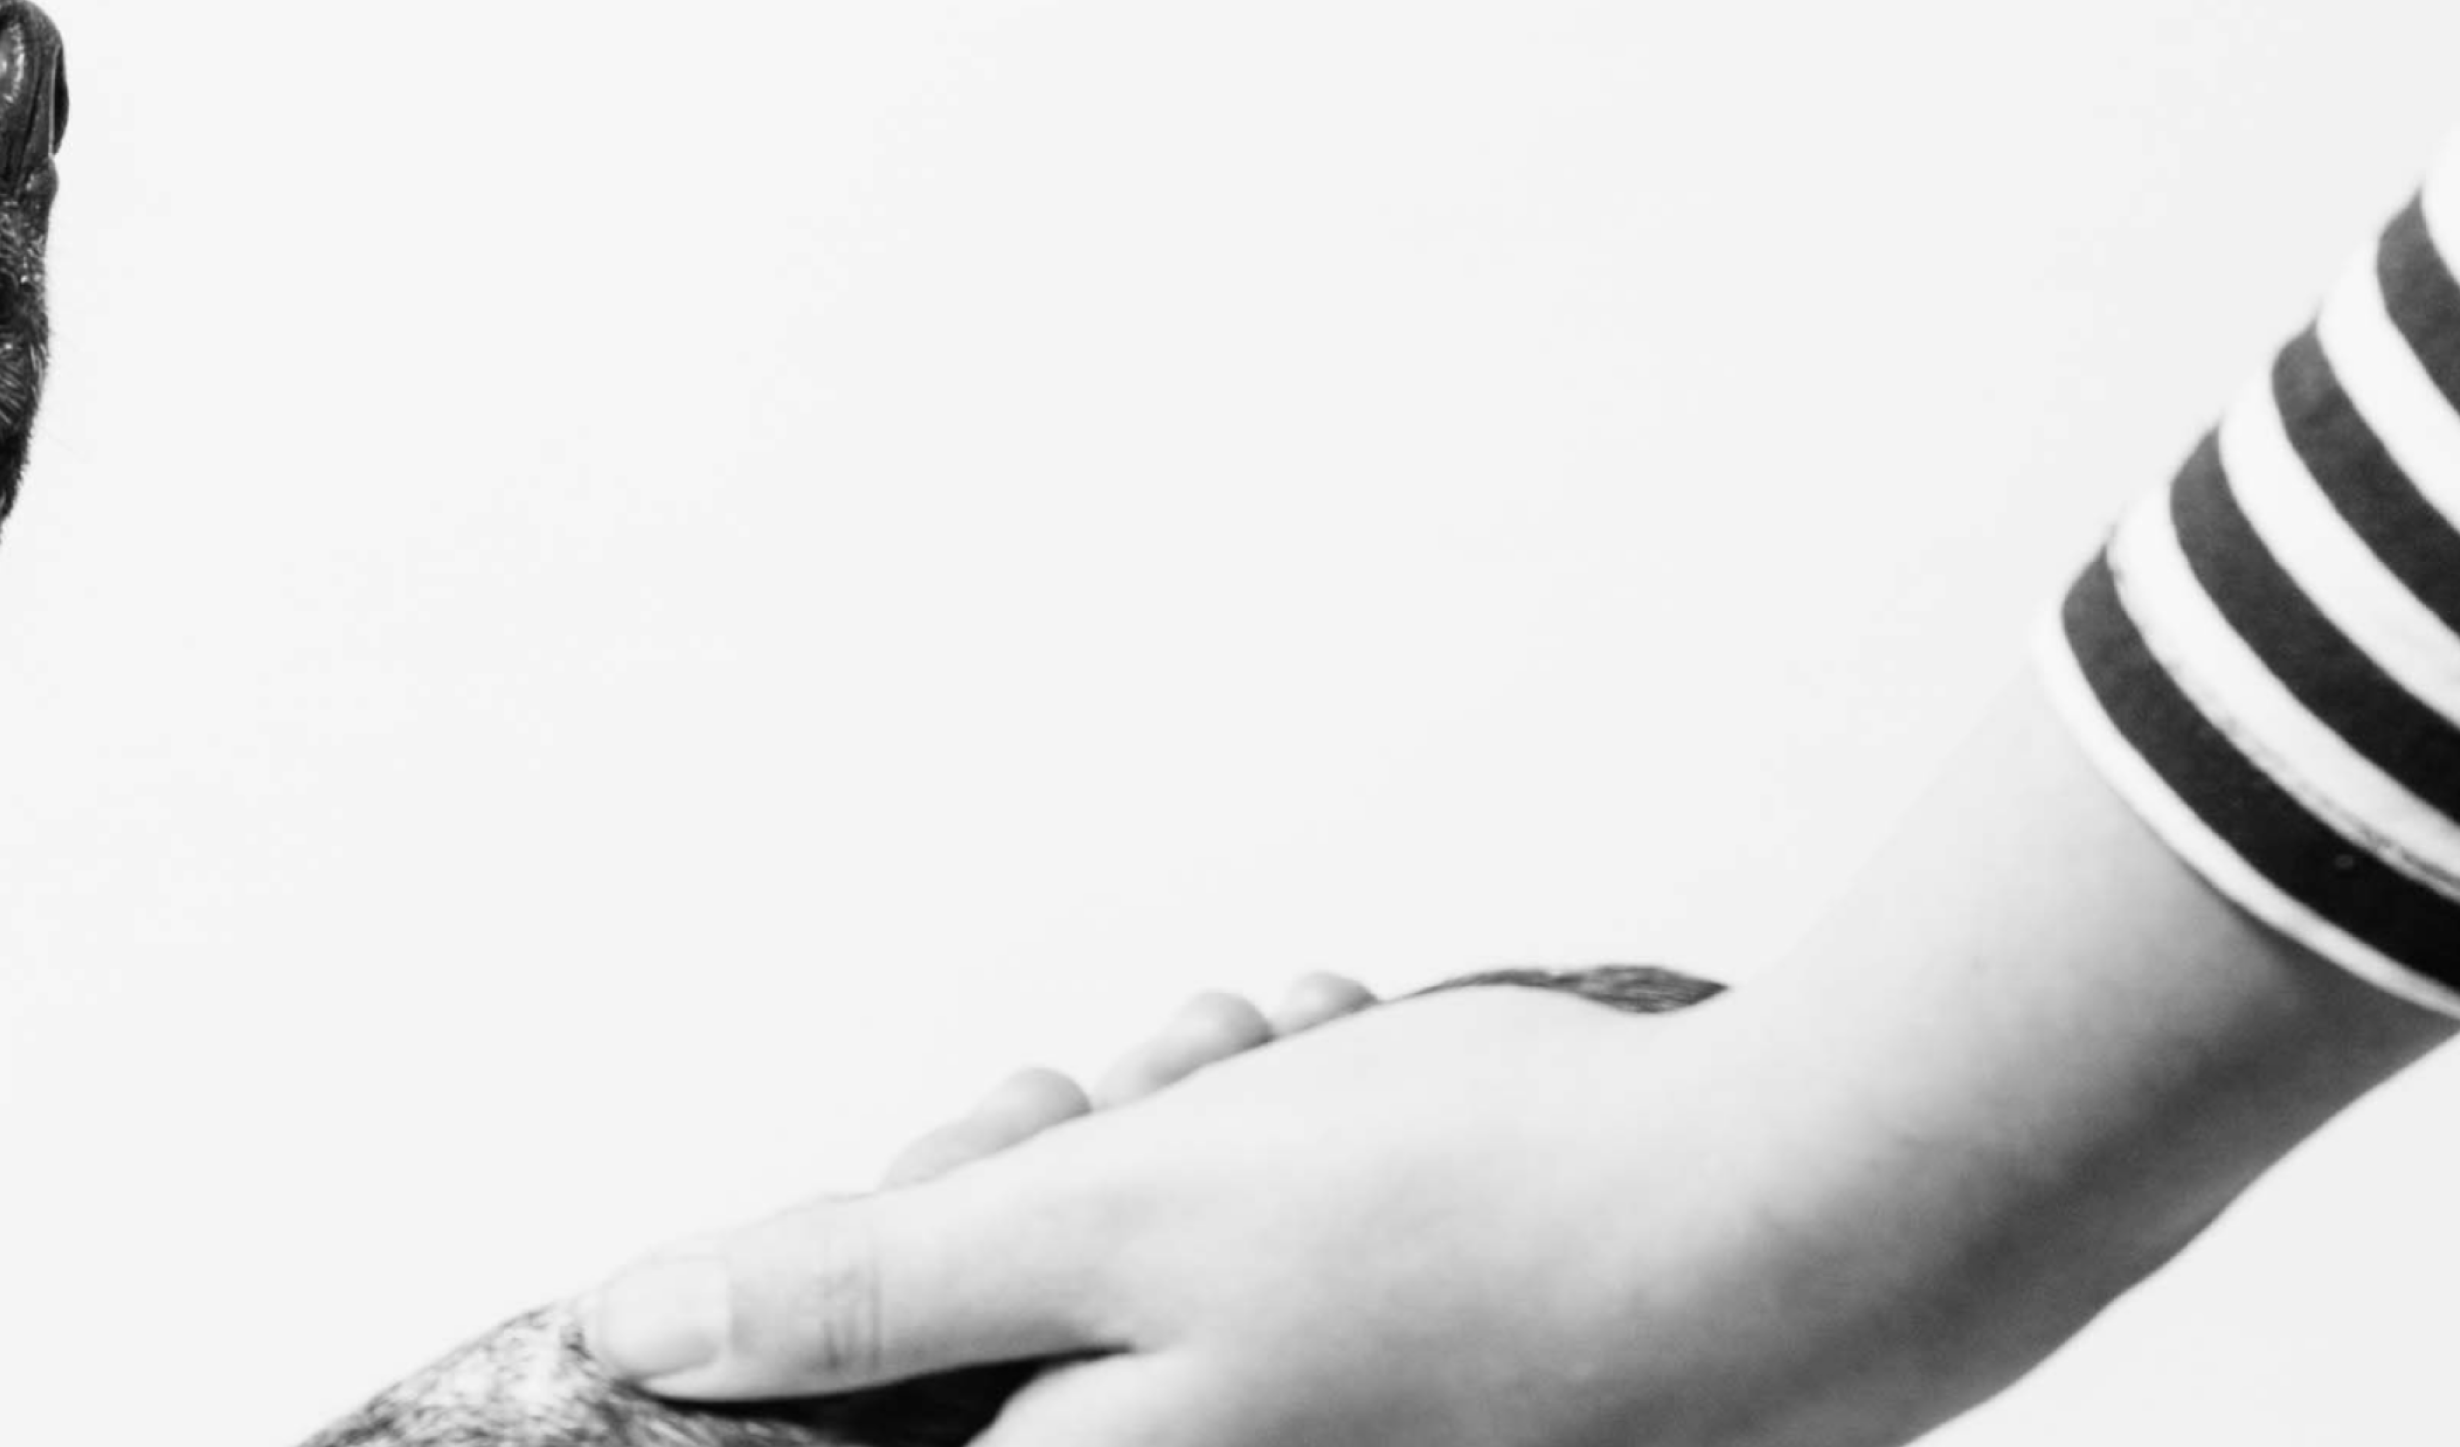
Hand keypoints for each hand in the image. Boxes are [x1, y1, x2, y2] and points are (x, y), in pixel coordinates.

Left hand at [575, 692, 2459, 1446]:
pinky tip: (1348, 1062)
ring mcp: (1298, 1429)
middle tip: (1170, 1067)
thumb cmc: (1482, 1223)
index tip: (976, 1147)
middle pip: (997, 1299)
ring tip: (1291, 1049)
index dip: (878, 1233)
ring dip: (1184, 1110)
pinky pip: (1266, 1234)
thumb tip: (643, 1342)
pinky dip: (1286, 1128)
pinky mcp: (1386, 1378)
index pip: (855, 1394)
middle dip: (1057, 1139)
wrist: (1816, 1217)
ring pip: (1143, 1234)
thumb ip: (865, 1292)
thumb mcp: (1111, 1227)